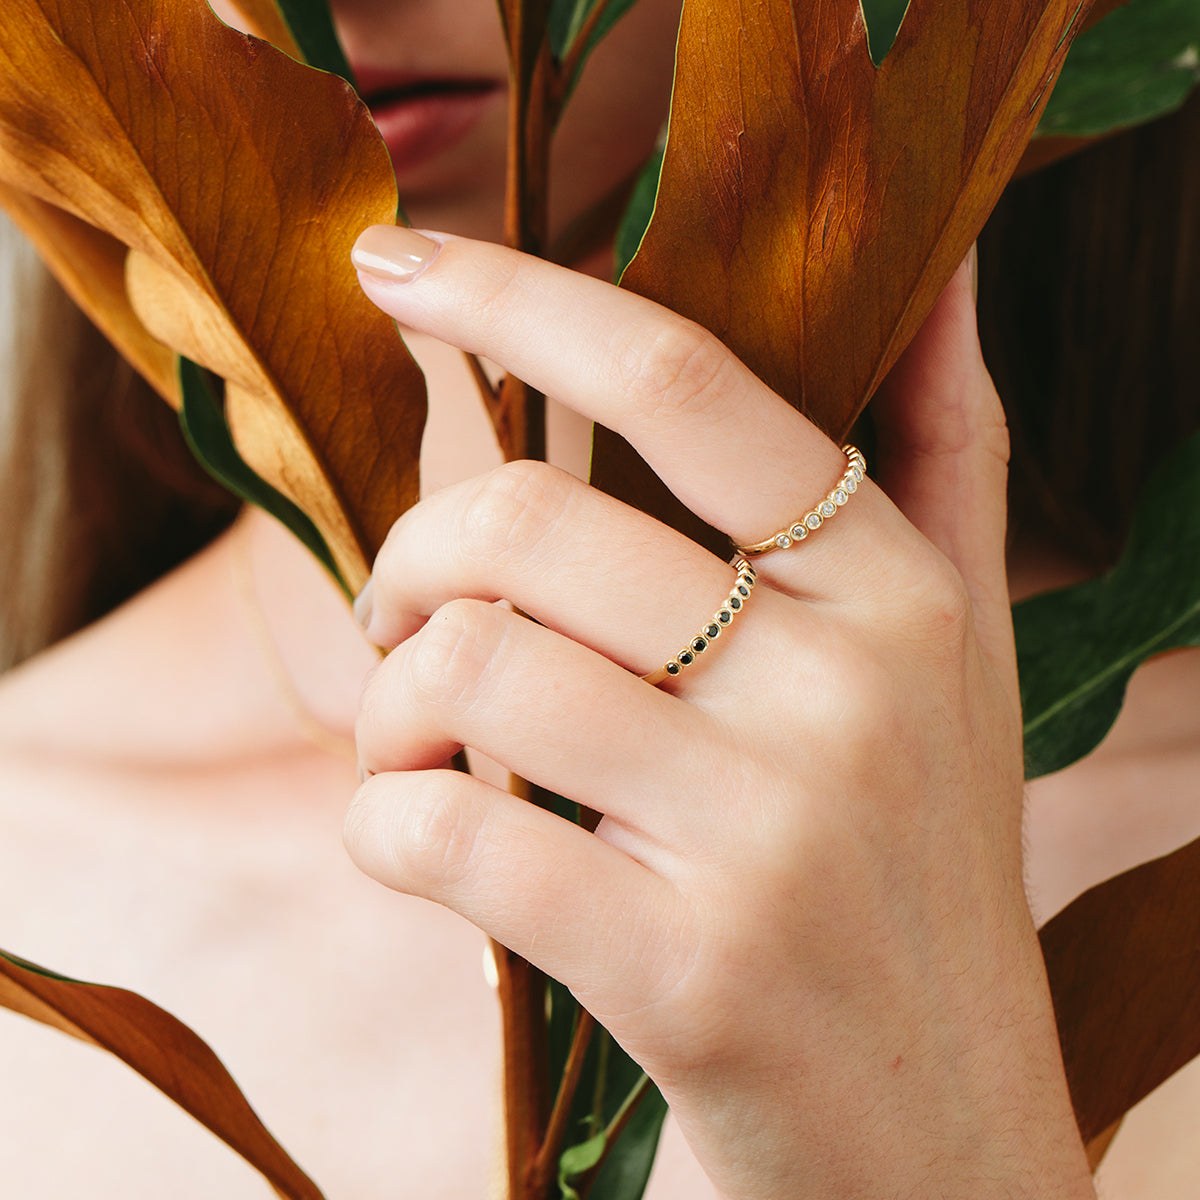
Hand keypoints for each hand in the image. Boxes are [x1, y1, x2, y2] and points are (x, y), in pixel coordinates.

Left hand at [343, 228, 1094, 1199]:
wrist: (934, 1139)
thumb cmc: (908, 873)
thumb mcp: (954, 658)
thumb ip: (943, 459)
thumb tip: (941, 270)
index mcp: (893, 594)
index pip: (686, 384)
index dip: (520, 295)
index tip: (394, 259)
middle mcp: (846, 693)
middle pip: (528, 526)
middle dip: (412, 559)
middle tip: (404, 617)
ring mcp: (767, 837)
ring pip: (470, 670)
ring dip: (389, 705)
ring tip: (415, 742)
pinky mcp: (682, 973)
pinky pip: (445, 830)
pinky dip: (381, 825)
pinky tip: (413, 840)